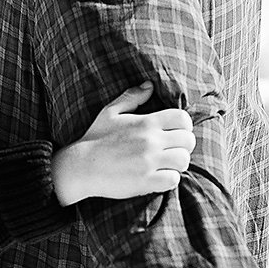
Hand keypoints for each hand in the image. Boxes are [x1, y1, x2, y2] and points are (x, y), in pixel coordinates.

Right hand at [51, 83, 195, 204]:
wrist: (81, 167)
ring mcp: (149, 162)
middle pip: (188, 141)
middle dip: (183, 145)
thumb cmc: (95, 139)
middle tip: (172, 150)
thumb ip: (132, 97)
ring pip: (183, 160)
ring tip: (167, 165)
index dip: (184, 126)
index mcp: (146, 122)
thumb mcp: (110, 112)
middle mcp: (151, 141)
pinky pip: (173, 179)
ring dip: (178, 163)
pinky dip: (170, 179)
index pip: (182, 118)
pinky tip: (160, 177)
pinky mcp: (146, 181)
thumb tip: (149, 86)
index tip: (176, 132)